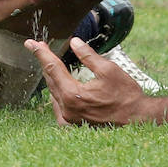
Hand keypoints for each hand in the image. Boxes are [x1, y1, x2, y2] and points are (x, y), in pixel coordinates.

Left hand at [26, 37, 147, 125]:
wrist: (136, 118)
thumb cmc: (125, 94)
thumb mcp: (108, 69)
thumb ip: (88, 55)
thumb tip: (74, 42)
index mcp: (73, 94)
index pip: (52, 68)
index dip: (42, 53)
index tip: (31, 43)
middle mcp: (67, 108)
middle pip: (51, 80)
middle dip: (45, 62)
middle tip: (40, 47)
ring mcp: (69, 118)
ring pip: (54, 92)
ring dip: (51, 76)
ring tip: (49, 62)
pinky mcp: (74, 124)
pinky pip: (59, 106)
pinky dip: (57, 93)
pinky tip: (58, 86)